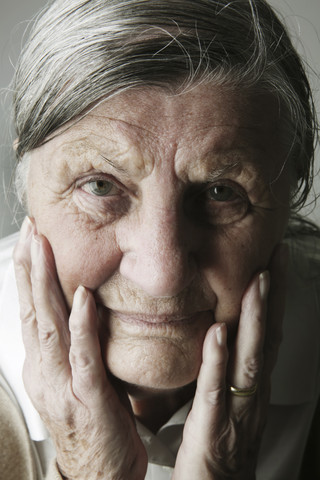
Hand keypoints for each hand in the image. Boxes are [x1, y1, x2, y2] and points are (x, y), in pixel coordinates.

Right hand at [13, 217, 147, 479]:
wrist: (99, 475)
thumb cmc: (91, 424)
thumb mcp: (72, 379)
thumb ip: (70, 346)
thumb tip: (72, 312)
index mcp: (43, 365)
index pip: (31, 310)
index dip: (30, 275)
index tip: (31, 241)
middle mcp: (45, 370)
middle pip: (34, 310)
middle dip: (32, 267)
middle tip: (32, 230)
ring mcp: (62, 384)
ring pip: (49, 326)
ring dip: (46, 284)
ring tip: (44, 248)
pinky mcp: (87, 398)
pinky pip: (82, 356)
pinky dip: (79, 325)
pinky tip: (80, 297)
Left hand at [172, 245, 287, 479]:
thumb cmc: (221, 443)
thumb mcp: (228, 395)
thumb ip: (226, 363)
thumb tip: (217, 328)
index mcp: (252, 382)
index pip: (267, 331)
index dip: (274, 296)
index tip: (274, 261)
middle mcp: (252, 391)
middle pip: (268, 337)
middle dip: (273, 295)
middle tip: (275, 257)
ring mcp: (238, 409)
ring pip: (250, 358)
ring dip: (255, 318)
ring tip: (257, 282)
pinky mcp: (214, 427)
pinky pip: (217, 391)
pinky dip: (219, 360)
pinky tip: (219, 333)